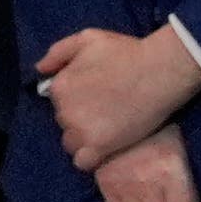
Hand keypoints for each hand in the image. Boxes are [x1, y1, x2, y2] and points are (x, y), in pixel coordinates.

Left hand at [37, 18, 200, 169]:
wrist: (160, 71)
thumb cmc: (127, 52)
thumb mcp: (87, 39)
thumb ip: (59, 52)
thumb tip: (40, 69)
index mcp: (59, 86)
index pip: (58, 102)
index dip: (76, 100)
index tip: (96, 97)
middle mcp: (64, 111)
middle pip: (65, 122)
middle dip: (80, 118)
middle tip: (106, 112)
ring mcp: (81, 130)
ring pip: (71, 143)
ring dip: (84, 139)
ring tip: (107, 130)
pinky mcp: (100, 147)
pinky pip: (82, 162)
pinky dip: (90, 158)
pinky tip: (104, 149)